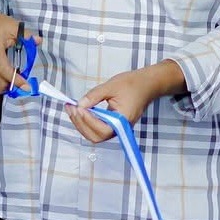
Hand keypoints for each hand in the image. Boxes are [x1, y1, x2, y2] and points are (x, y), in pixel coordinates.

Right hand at [0, 5, 40, 94]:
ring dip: (5, 85)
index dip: (15, 80)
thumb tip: (38, 41)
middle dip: (12, 85)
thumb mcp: (13, 26)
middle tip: (23, 82)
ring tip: (14, 78)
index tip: (26, 85)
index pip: (3, 70)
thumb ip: (26, 35)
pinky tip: (4, 75)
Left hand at [69, 62, 187, 143]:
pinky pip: (98, 128)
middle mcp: (120, 128)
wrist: (147, 83)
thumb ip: (94, 96)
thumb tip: (79, 105)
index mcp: (123, 121)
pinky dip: (87, 122)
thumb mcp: (112, 86)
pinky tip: (80, 111)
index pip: (102, 130)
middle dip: (81, 124)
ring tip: (72, 109)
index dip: (88, 121)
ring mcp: (117, 128)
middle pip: (96, 136)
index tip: (78, 108)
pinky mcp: (114, 124)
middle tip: (71, 108)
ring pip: (95, 135)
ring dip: (82, 124)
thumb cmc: (133, 84)